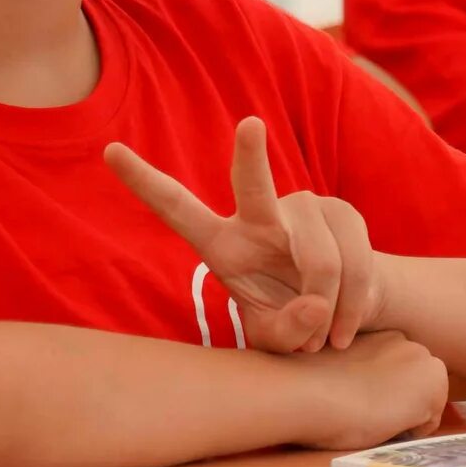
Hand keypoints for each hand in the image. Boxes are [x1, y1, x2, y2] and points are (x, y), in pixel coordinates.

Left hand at [106, 116, 381, 353]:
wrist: (345, 316)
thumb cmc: (293, 324)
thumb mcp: (275, 340)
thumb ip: (285, 332)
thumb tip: (315, 304)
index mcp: (221, 244)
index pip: (177, 209)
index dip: (144, 182)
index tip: (109, 151)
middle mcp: (259, 217)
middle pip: (253, 186)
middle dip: (251, 157)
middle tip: (250, 126)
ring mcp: (305, 209)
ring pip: (320, 262)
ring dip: (328, 310)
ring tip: (323, 338)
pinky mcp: (344, 215)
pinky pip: (356, 268)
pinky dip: (354, 308)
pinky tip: (346, 328)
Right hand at [288, 332, 449, 449]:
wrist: (302, 390)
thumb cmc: (303, 384)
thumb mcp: (335, 369)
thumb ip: (356, 373)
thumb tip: (361, 395)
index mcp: (382, 333)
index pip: (397, 374)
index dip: (380, 395)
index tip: (356, 402)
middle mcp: (408, 342)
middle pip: (415, 388)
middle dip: (398, 403)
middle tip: (363, 413)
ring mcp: (423, 363)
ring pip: (424, 405)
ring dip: (402, 417)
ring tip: (368, 416)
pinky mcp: (432, 388)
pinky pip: (427, 425)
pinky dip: (407, 431)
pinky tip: (379, 423)